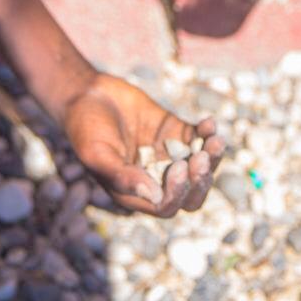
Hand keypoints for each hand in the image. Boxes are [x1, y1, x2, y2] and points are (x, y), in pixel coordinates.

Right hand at [61, 73, 225, 217]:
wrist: (87, 94)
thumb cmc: (85, 128)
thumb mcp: (98, 154)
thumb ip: (122, 176)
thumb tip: (155, 196)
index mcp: (136, 192)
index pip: (166, 206)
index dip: (178, 193)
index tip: (177, 167)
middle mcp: (156, 178)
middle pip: (190, 193)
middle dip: (201, 180)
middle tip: (202, 158)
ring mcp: (168, 155)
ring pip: (200, 167)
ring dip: (212, 157)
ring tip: (216, 140)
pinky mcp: (175, 132)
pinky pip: (199, 138)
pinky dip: (208, 132)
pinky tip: (209, 122)